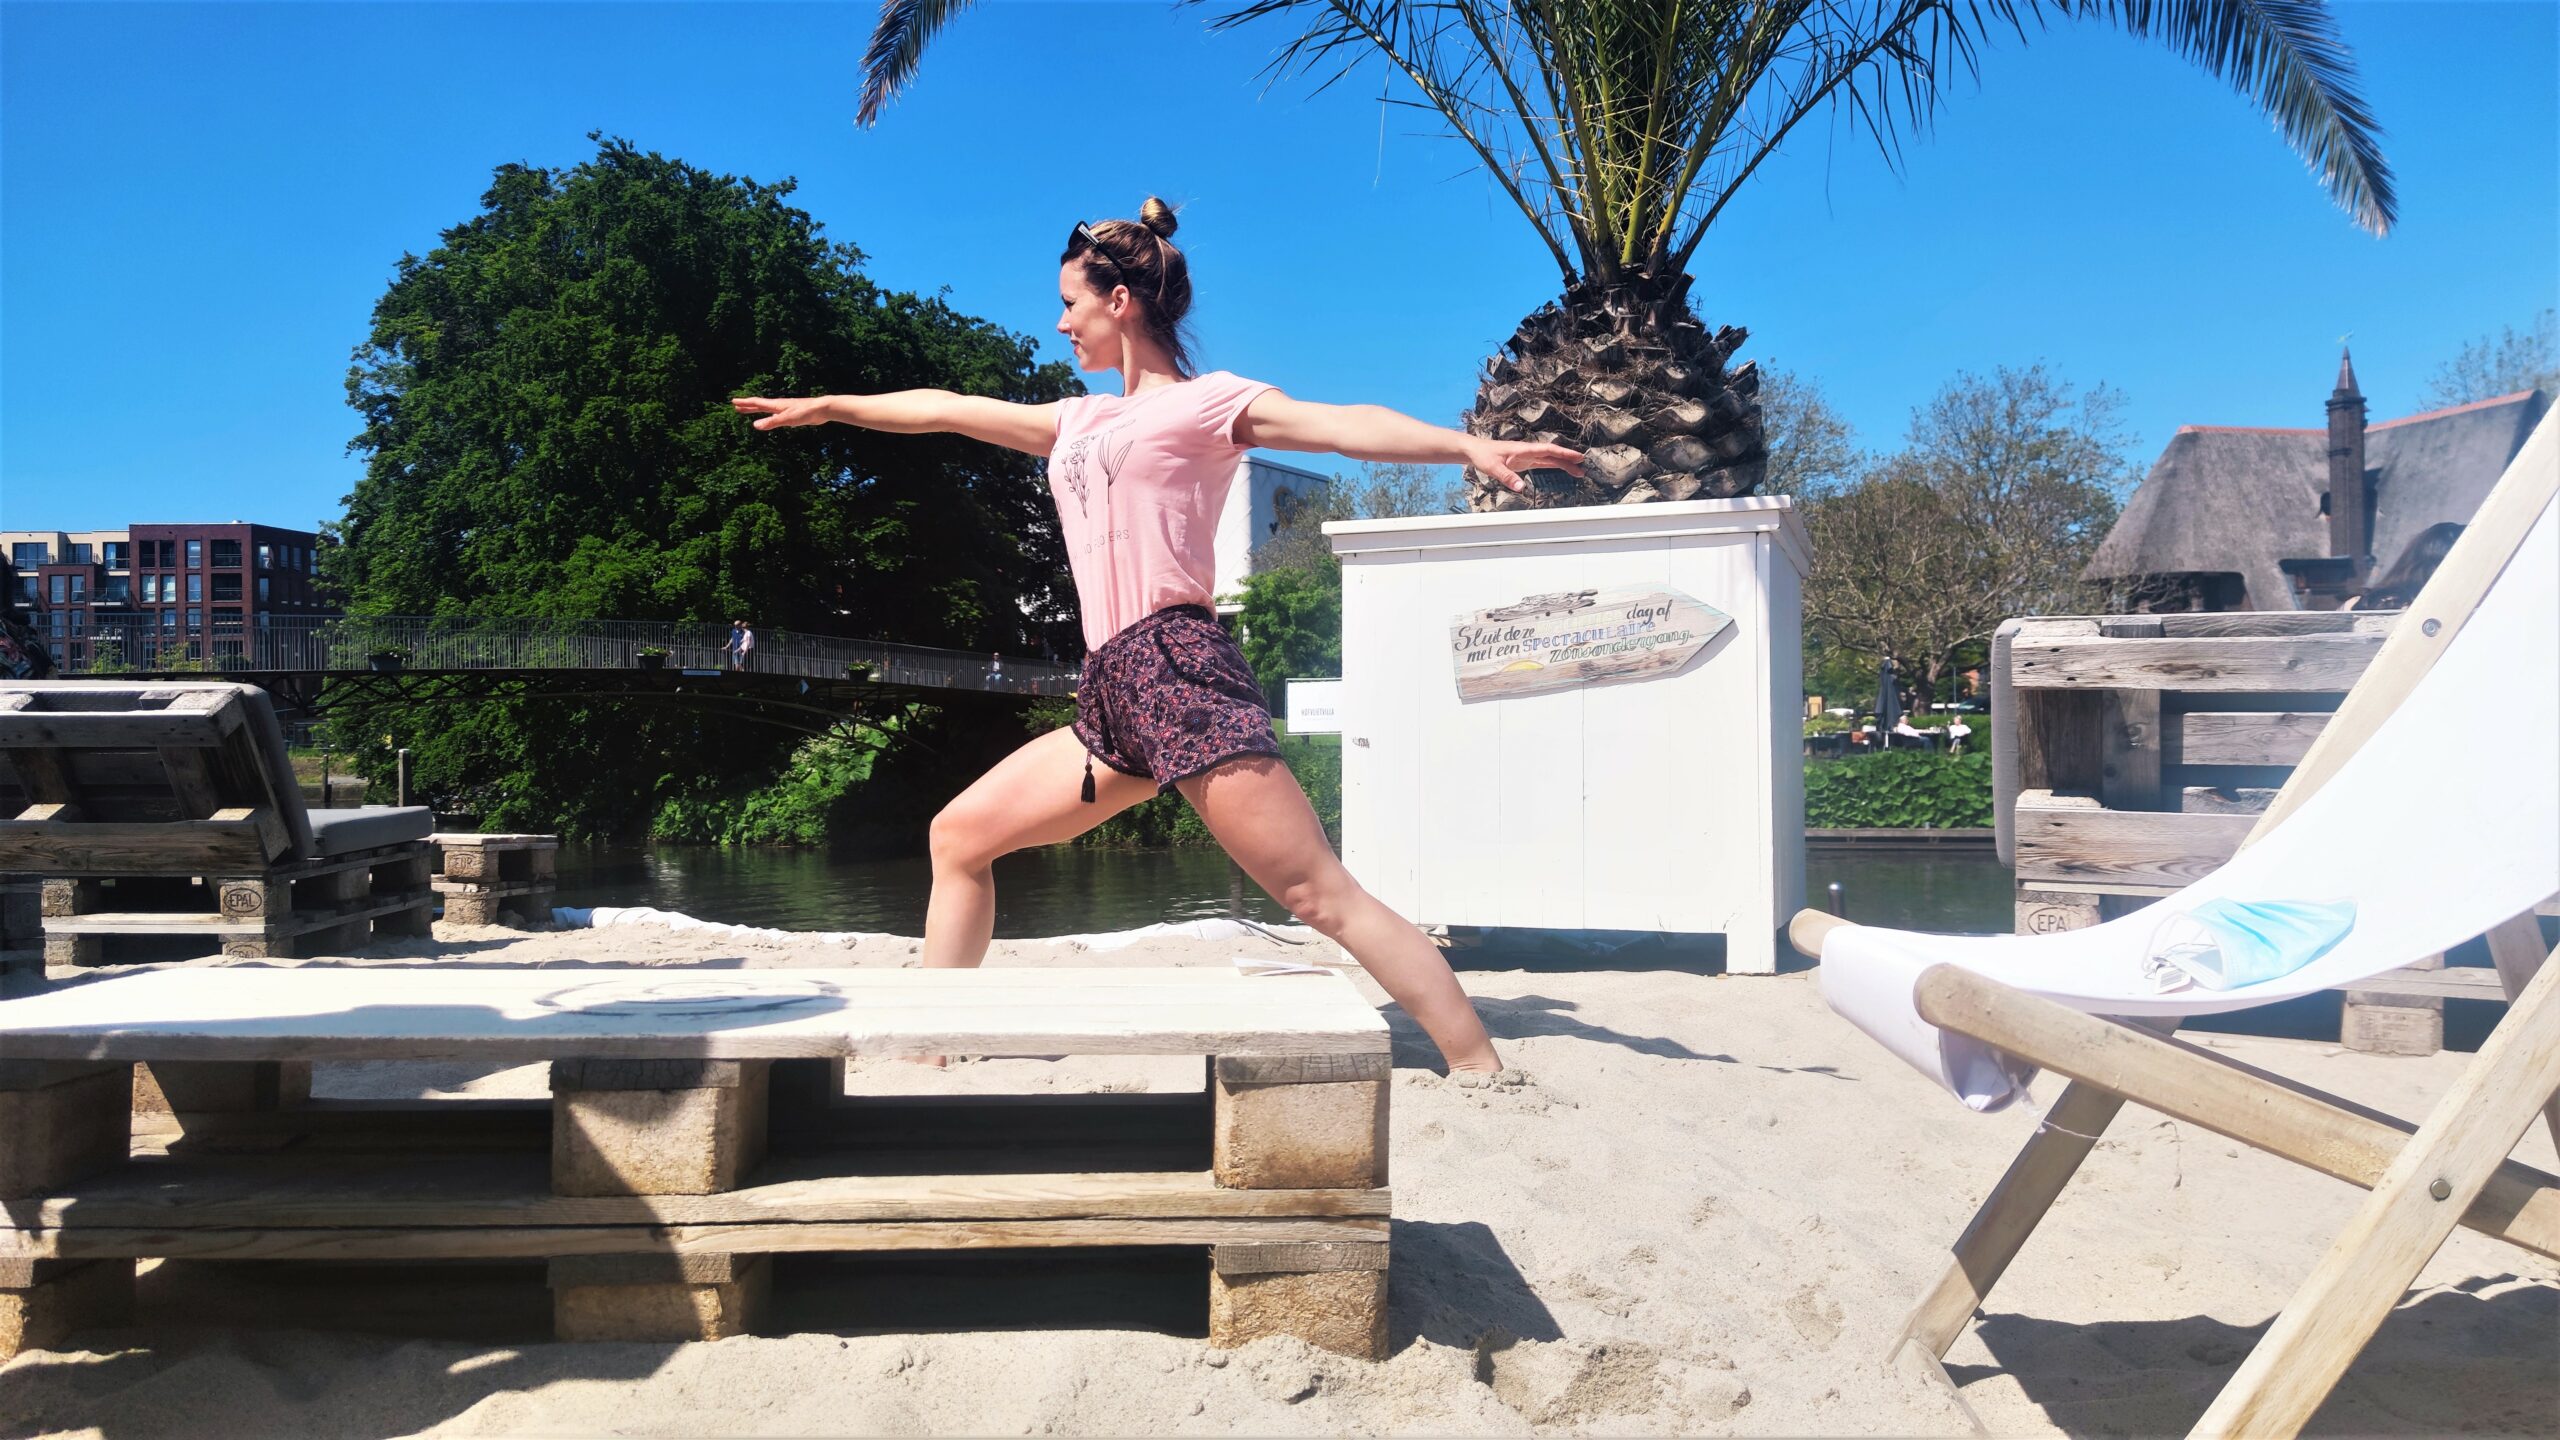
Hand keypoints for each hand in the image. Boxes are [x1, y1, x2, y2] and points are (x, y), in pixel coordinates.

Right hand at [730, 395, 835, 429]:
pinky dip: (768, 416)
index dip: (744, 403)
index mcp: (776, 405)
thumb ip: (771, 422)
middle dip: (747, 406)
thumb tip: (754, 425)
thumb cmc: (805, 412)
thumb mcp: (786, 419)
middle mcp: (779, 406)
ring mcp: (785, 410)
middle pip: (760, 405)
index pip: (756, 403)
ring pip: (767, 410)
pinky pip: (775, 415)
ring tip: (749, 411)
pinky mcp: (792, 415)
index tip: (733, 401)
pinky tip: (770, 419)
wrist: (821, 409)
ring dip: (757, 410)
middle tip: (736, 406)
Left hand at [1465, 437, 1585, 493]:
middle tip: (1583, 466)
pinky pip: (1542, 463)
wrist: (1475, 450)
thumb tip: (1521, 487)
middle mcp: (1528, 451)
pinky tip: (1561, 469)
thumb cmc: (1483, 455)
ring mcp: (1526, 456)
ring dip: (1563, 464)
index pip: (1548, 450)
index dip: (1564, 453)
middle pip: (1552, 455)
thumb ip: (1507, 477)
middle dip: (1568, 459)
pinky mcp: (1523, 461)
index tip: (1578, 456)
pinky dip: (1553, 465)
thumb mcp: (1493, 467)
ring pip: (1549, 459)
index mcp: (1524, 449)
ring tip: (1578, 471)